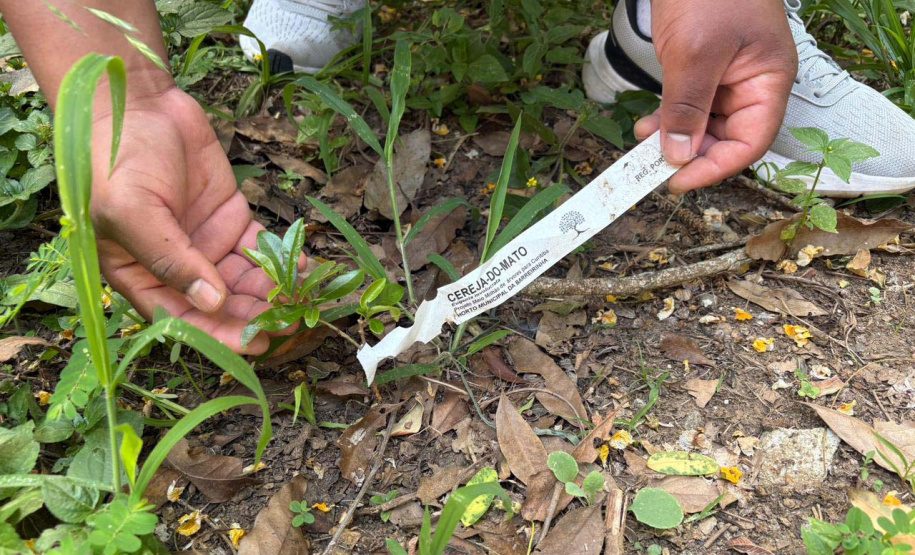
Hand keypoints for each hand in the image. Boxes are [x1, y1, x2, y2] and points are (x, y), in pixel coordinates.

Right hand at [91, 87, 283, 353]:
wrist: (139, 103)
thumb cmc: (118, 157)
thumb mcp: (132, 210)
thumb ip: (170, 259)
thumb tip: (210, 303)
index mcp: (140, 275)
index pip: (183, 318)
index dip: (220, 335)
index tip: (257, 343)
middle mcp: (176, 267)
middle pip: (220, 306)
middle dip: (256, 316)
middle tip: (293, 323)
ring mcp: (206, 244)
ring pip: (244, 281)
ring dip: (273, 292)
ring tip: (303, 297)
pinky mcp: (231, 220)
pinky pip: (260, 250)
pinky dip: (282, 260)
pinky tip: (304, 266)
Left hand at [634, 0, 796, 192]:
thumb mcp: (695, 53)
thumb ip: (687, 106)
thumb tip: (679, 154)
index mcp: (768, 80)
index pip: (751, 142)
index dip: (716, 167)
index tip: (677, 180)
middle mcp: (752, 84)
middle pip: (727, 139)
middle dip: (691, 154)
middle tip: (651, 166)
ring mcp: (727, 77)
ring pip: (704, 127)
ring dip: (675, 140)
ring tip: (643, 143)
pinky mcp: (703, 70)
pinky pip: (689, 107)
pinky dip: (668, 120)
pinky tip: (647, 126)